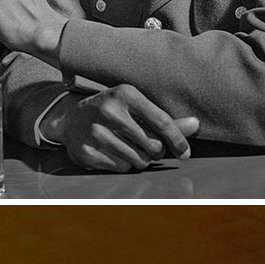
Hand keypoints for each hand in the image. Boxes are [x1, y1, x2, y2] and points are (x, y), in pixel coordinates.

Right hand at [43, 86, 199, 171]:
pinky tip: (115, 153)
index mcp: (125, 94)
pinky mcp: (88, 152)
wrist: (69, 120)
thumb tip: (195, 125)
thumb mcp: (134, 107)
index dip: (178, 140)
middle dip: (156, 151)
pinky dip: (124, 165)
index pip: (162, 121)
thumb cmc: (111, 112)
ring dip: (141, 160)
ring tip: (130, 148)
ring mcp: (96, 133)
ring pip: (139, 161)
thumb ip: (164, 119)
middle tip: (148, 146)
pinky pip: (121, 169)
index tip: (185, 153)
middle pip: (153, 146)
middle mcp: (110, 112)